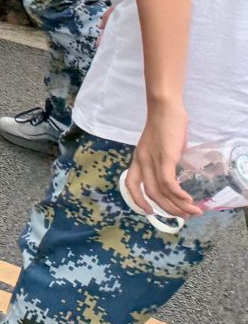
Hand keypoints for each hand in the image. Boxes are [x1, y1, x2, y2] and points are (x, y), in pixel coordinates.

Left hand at [125, 99, 197, 221]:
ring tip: (194, 212)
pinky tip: (189, 200)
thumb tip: (178, 173)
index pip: (131, 184)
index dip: (138, 200)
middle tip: (185, 216)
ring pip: (162, 192)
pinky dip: (179, 195)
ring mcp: (152, 160)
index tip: (149, 211)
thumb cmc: (165, 125)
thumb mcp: (161, 147)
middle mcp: (142, 161)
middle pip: (151, 194)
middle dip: (168, 209)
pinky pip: (169, 183)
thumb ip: (166, 161)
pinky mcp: (165, 158)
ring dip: (179, 206)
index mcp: (138, 159)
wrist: (164, 107)